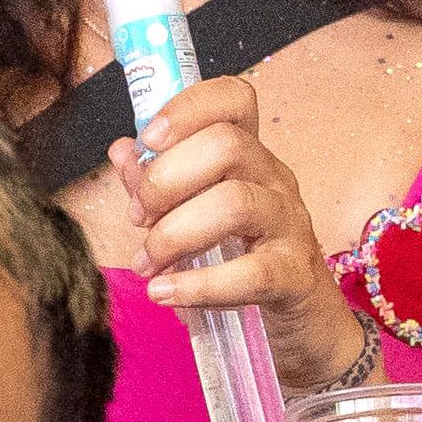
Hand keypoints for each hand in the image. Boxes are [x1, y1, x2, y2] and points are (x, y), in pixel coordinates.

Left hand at [113, 78, 368, 390]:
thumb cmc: (239, 260)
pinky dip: (199, 285)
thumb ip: (158, 184)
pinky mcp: (295, 275)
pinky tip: (166, 293)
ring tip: (149, 263)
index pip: (234, 99)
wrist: (299, 322)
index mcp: (248, 155)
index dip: (187, 108)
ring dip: (175, 234)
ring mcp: (290, 224)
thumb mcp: (193, 216)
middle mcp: (274, 178)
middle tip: (138, 219)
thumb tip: (122, 152)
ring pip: (235, 203)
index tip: (149, 140)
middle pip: (227, 144)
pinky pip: (251, 272)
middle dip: (166, 180)